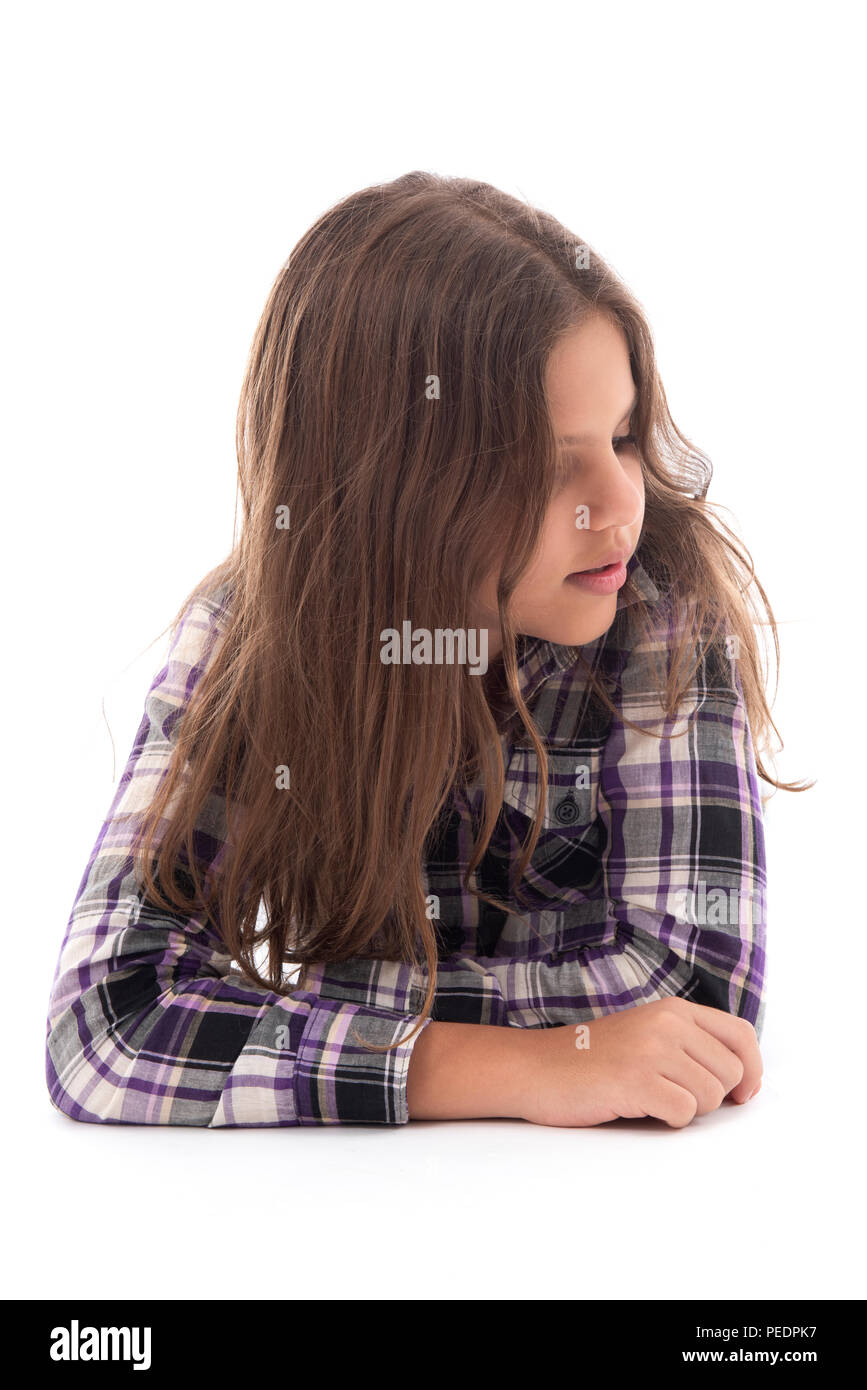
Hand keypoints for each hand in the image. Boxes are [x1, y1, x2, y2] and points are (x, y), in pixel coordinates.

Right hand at [517, 996, 762, 1128]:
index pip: (741, 1034)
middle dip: (712, 1096)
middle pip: (732, 1073)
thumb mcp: (647, 1034)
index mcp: (674, 1009)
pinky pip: (684, 1112)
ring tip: (650, 1097)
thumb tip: (745, 1080)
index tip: (743, 1094)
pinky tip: (639, 1107)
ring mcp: (652, 1050)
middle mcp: (668, 1023)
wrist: (538, 1068)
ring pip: (711, 1097)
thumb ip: (690, 1044)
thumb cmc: (593, 1060)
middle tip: (673, 1095)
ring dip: (687, 1109)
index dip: (753, 1069)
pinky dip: (668, 1120)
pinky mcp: (637, 1079)